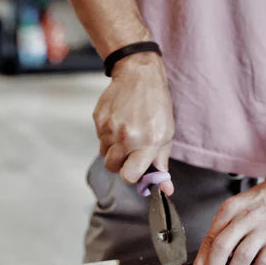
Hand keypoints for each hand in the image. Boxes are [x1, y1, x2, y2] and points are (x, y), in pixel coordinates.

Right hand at [94, 52, 175, 194]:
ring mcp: (109, 128)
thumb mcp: (166, 134)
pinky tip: (119, 121)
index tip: (135, 169)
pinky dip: (107, 134)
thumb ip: (162, 163)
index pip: (129, 176)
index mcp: (146, 143)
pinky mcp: (98, 119)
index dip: (131, 175)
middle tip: (131, 149)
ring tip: (126, 132)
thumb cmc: (156, 105)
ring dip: (113, 148)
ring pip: (104, 153)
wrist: (139, 75)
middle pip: (112, 167)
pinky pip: (99, 137)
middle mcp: (126, 137)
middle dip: (120, 163)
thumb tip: (166, 189)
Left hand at [190, 170, 265, 264]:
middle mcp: (245, 217)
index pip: (209, 239)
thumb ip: (220, 231)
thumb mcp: (235, 209)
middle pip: (221, 248)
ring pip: (241, 258)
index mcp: (230, 209)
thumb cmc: (257, 205)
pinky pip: (263, 264)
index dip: (201, 263)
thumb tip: (205, 262)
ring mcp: (264, 229)